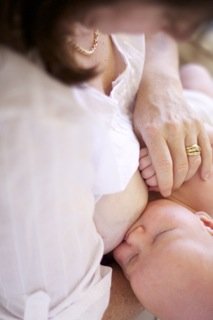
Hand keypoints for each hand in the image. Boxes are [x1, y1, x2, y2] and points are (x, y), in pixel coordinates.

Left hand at [133, 76, 211, 196]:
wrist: (159, 87)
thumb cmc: (143, 111)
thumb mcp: (136, 130)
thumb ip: (142, 150)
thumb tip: (147, 175)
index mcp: (154, 132)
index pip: (164, 165)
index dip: (165, 182)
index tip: (164, 192)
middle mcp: (173, 129)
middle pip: (180, 165)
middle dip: (176, 182)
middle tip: (171, 187)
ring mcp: (188, 126)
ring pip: (194, 159)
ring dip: (188, 175)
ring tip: (180, 181)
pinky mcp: (198, 124)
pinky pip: (206, 148)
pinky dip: (206, 165)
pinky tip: (203, 177)